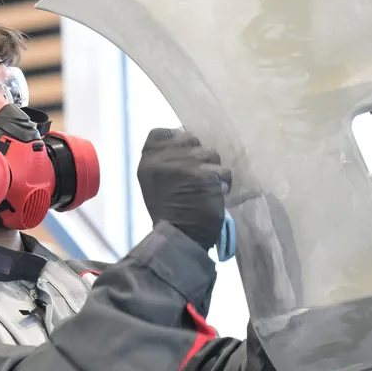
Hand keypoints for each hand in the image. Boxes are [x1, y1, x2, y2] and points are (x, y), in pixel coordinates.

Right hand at [137, 128, 230, 249]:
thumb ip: (164, 161)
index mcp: (148, 160)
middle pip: (190, 138)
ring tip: (206, 188)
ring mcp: (185, 165)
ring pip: (210, 153)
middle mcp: (163, 159)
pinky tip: (215, 195)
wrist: (180, 238)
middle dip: (198, 155)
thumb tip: (186, 142)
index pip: (160, 133)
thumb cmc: (168, 212)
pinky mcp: (205, 175)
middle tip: (196, 176)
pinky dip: (223, 183)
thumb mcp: (155, 182)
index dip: (175, 139)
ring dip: (212, 169)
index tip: (182, 155)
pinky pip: (223, 171)